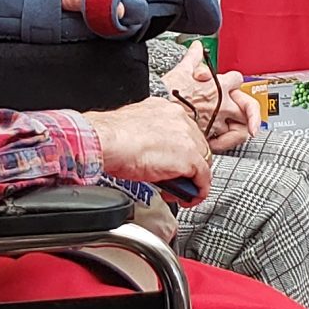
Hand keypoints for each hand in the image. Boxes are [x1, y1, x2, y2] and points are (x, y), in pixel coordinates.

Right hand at [87, 95, 211, 191]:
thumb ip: (147, 138)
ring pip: (202, 161)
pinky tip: (188, 198)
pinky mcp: (190, 157)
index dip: (179, 152)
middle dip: (188, 165)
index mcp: (164, 109)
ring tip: (178, 190)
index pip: (183, 132)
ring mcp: (187, 138)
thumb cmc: (110, 137)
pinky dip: (198, 191)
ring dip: (192, 178)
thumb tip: (148, 153)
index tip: (172, 162)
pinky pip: (203, 178)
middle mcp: (179, 119)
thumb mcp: (132, 131)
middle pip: (197, 145)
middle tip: (175, 179)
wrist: (105, 141)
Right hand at [160, 41, 261, 152]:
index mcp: (218, 85)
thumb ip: (192, 57)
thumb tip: (197, 46)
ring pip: (241, 128)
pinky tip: (215, 140)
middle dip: (250, 112)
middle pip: (249, 106)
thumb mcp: (180, 70)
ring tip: (228, 131)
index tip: (231, 88)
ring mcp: (218, 121)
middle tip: (247, 117)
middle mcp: (223, 104)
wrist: (158, 113)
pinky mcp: (210, 137)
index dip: (234, 83)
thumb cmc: (166, 93)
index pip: (237, 80)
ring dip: (237, 130)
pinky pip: (225, 143)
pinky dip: (223, 143)